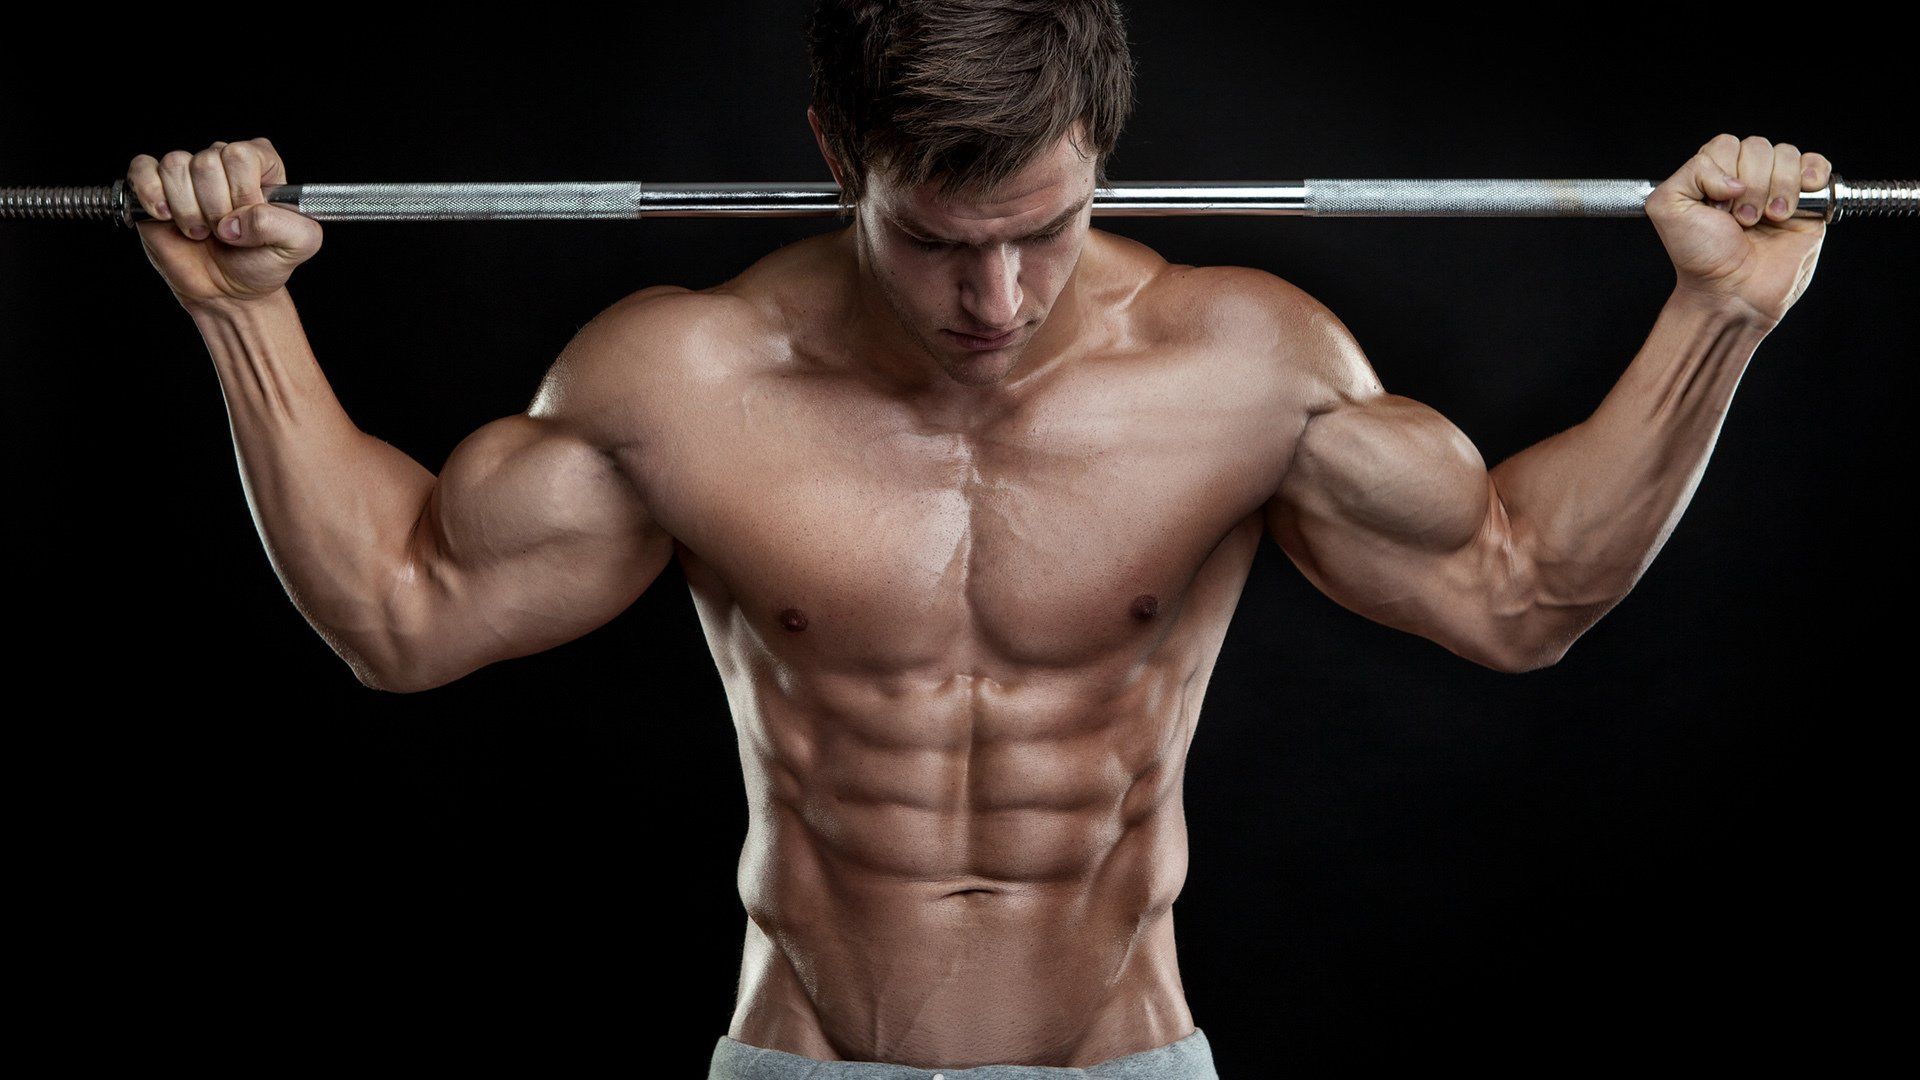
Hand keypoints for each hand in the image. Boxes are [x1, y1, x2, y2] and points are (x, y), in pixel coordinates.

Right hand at [127, 137, 322, 310]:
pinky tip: (165, 217)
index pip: (241, 156)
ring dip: (187, 211)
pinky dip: (151, 196)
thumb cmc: (262, 262)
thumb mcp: (299, 246)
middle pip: (206, 163)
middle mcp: (223, 160)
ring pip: (175, 167)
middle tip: (222, 231)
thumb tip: (237, 220)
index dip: (242, 195)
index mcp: (261, 164)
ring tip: (200, 231)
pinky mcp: (154, 185)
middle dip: (214, 209)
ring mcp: (187, 171)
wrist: (228, 291)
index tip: (246, 221)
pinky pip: (142, 169)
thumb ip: (286, 225)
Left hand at [1645, 133, 1830, 324]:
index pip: (1727, 144)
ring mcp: (1778, 188)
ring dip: (1777, 188)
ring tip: (1768, 220)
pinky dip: (1812, 176)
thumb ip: (1689, 173)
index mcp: (1714, 174)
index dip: (1724, 172)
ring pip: (1788, 155)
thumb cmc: (1701, 256)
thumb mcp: (1668, 208)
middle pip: (1759, 148)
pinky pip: (1818, 166)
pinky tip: (1796, 204)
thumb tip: (1735, 177)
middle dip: (1750, 185)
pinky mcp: (1808, 202)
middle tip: (1742, 220)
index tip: (1717, 207)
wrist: (1733, 292)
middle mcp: (1747, 177)